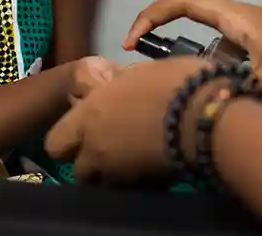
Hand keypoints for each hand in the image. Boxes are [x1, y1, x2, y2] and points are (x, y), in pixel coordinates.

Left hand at [46, 56, 207, 181]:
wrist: (205, 114)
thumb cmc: (170, 82)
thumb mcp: (135, 72)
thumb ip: (116, 85)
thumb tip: (113, 85)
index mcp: (88, 115)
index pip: (55, 142)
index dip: (66, 139)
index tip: (80, 131)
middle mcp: (96, 147)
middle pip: (78, 171)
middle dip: (86, 163)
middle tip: (104, 148)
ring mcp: (120, 171)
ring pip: (102, 183)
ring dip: (110, 174)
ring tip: (129, 158)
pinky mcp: (147, 185)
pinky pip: (132, 189)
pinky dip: (137, 182)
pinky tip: (152, 166)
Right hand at [124, 0, 261, 113]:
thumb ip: (222, 95)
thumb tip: (190, 110)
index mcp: (236, 16)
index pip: (181, 1)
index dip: (150, 15)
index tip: (131, 42)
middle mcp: (243, 17)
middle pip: (192, 14)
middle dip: (165, 35)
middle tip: (147, 62)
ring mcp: (260, 32)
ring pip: (213, 39)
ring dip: (197, 60)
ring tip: (191, 89)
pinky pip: (232, 53)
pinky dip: (218, 69)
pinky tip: (225, 95)